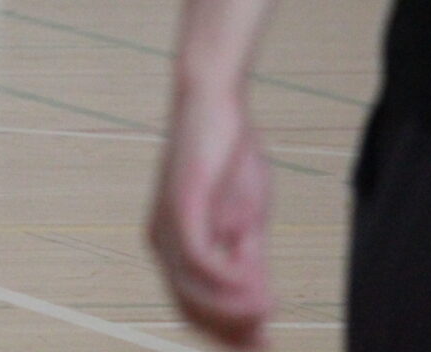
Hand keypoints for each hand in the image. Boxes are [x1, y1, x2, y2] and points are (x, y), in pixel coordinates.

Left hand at [147, 88, 273, 348]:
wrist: (214, 103)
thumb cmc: (229, 158)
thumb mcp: (246, 220)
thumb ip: (248, 262)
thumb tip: (258, 307)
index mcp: (173, 247)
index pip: (192, 308)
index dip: (226, 334)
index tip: (261, 347)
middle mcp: (162, 240)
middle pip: (189, 308)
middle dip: (230, 331)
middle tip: (266, 341)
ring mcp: (168, 222)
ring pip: (192, 290)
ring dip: (234, 309)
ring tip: (268, 311)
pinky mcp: (181, 202)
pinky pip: (198, 257)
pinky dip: (227, 280)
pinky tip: (257, 287)